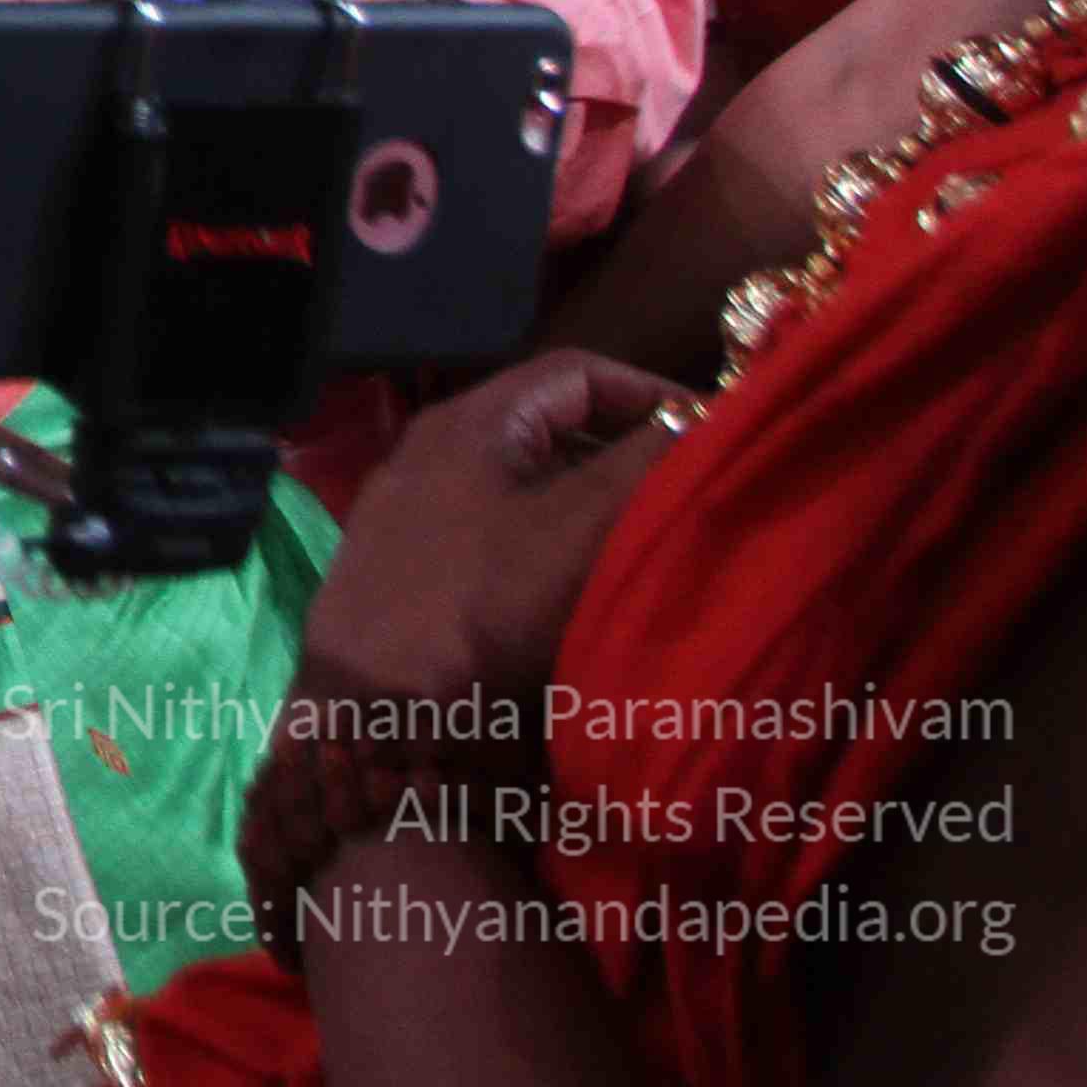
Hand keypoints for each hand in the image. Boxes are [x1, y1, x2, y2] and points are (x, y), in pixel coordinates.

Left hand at [294, 349, 691, 723]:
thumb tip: (699, 421)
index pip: (576, 373)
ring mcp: (424, 512)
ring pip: (535, 484)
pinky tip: (601, 581)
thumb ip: (639, 465)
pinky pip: (508, 534)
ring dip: (601, 500)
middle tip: (697, 487)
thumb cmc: (478, 604)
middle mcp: (438, 453)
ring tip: (664, 533)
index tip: (713, 432)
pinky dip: (562, 543)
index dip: (650, 393)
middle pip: (555, 427)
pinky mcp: (422, 569)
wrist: (372, 713)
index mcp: (469, 423)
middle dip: (632, 450)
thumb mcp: (574, 527)